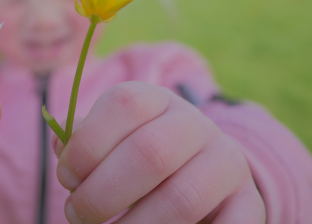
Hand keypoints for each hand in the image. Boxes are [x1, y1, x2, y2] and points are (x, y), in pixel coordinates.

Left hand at [53, 81, 264, 223]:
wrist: (199, 174)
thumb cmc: (134, 156)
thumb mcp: (110, 137)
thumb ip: (83, 138)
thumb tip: (62, 143)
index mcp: (157, 100)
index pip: (125, 104)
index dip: (87, 143)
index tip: (66, 177)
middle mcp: (196, 124)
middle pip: (150, 153)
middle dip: (102, 193)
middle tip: (76, 215)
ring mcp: (227, 163)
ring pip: (181, 200)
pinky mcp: (248, 204)